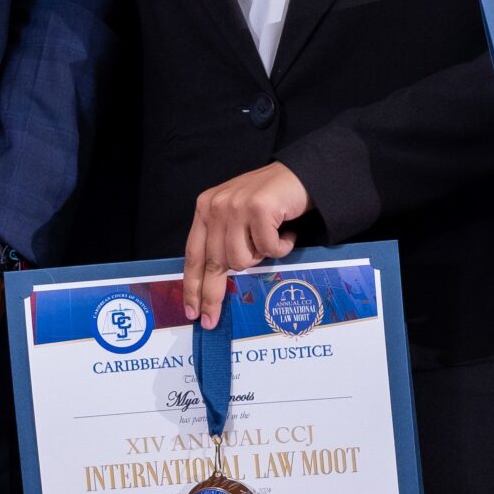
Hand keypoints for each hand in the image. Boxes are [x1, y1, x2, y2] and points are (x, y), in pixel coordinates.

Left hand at [184, 163, 308, 328]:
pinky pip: (268, 249)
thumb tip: (212, 283)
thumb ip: (222, 239)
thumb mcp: (236, 216)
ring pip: (241, 260)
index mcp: (206, 207)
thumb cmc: (270, 199)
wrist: (301, 173)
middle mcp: (216, 206)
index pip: (193, 253)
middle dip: (214, 295)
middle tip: (213, 319)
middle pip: (213, 263)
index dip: (192, 285)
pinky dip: (282, 246)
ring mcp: (237, 206)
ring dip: (261, 256)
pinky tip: (287, 232)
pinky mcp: (259, 208)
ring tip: (270, 240)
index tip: (192, 310)